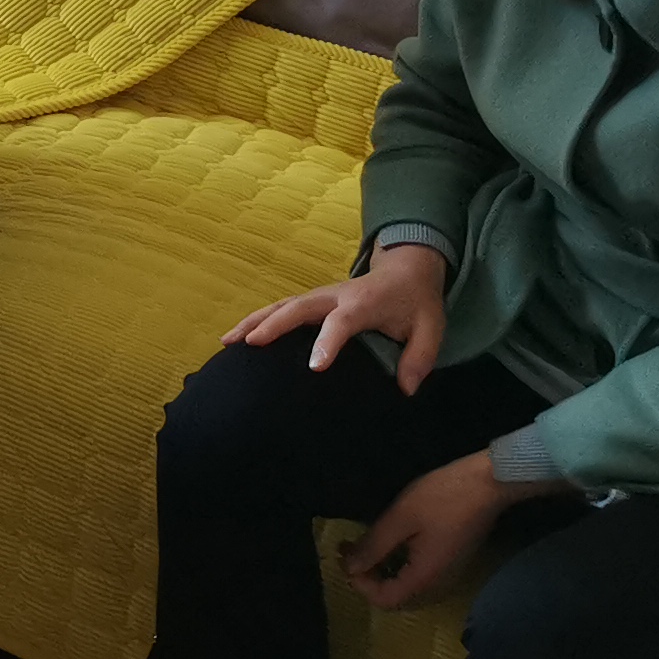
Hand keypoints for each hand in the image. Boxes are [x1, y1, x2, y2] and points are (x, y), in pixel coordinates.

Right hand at [224, 241, 449, 391]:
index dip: (328, 342)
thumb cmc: (417, 301)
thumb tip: (404, 389)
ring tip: (227, 341)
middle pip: (298, 307)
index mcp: (364, 303)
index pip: (342, 321)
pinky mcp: (312, 301)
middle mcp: (336, 296)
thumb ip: (419, 358)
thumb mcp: (431, 329)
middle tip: (250, 345)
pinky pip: (280, 308)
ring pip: (282, 305)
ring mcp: (321, 296)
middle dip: (273, 324)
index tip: (314, 367)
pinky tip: (236, 337)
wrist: (407, 269)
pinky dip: (257, 320)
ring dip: (254, 321)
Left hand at [340, 449, 513, 608]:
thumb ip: (374, 546)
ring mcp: (449, 576)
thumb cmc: (442, 498)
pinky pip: (421, 579)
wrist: (488, 484)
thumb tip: (349, 568)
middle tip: (350, 552)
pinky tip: (392, 546)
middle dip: (369, 580)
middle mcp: (439, 586)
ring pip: (409, 590)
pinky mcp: (454, 564)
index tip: (345, 556)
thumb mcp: (400, 518)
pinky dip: (400, 568)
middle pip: (397, 600)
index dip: (360, 583)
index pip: (384, 600)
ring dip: (384, 574)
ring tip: (366, 547)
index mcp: (424, 578)